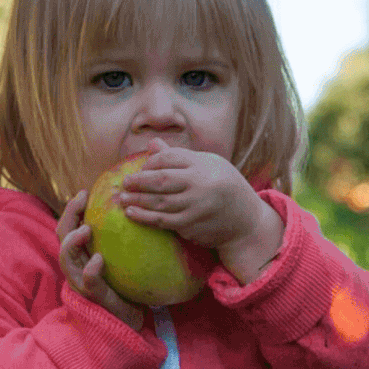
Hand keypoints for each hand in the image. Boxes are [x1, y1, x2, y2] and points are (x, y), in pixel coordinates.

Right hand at [56, 191, 145, 330]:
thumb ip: (120, 240)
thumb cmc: (125, 287)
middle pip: (61, 237)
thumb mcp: (121, 259)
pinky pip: (88, 283)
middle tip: (82, 200)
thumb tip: (136, 210)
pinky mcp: (95, 298)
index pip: (68, 228)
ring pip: (66, 259)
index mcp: (81, 256)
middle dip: (69, 216)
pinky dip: (90, 271)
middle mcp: (76, 267)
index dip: (72, 209)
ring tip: (86, 229)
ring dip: (73, 242)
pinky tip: (97, 261)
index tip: (84, 192)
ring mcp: (82, 284)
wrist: (129, 321)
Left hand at [115, 137, 268, 251]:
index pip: (169, 158)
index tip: (141, 168)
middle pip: (161, 179)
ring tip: (121, 199)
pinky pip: (163, 221)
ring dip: (137, 200)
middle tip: (124, 183)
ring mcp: (195, 206)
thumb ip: (179, 157)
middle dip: (138, 180)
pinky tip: (132, 214)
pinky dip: (145, 218)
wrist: (246, 220)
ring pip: (159, 201)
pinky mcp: (192, 225)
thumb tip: (152, 143)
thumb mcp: (208, 165)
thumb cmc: (224, 186)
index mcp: (203, 164)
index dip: (151, 162)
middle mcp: (199, 183)